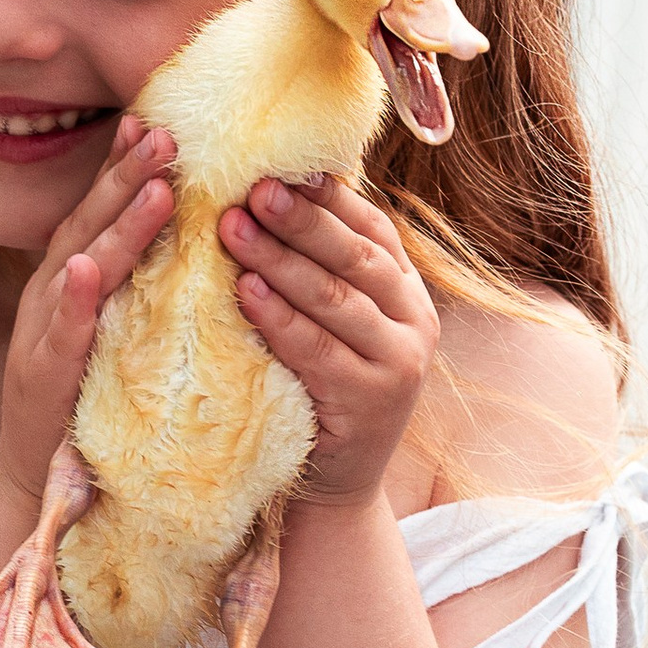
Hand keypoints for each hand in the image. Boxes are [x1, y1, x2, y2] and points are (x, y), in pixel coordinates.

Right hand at [0, 118, 177, 505]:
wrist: (37, 479)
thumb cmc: (86, 401)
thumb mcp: (118, 330)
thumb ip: (139, 285)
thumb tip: (182, 237)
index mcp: (75, 281)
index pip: (99, 211)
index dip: (122, 165)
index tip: (154, 119)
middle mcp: (54, 295)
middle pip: (90, 222)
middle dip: (125, 176)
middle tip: (165, 133)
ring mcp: (44, 334)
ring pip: (80, 267)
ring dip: (113, 224)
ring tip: (150, 186)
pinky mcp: (43, 379)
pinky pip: (60, 336)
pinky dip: (72, 304)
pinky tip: (85, 274)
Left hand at [221, 174, 435, 503]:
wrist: (334, 483)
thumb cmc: (316, 390)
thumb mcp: (329, 325)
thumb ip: (317, 270)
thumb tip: (272, 192)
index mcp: (405, 290)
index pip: (372, 229)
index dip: (327, 197)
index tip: (278, 165)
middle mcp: (414, 321)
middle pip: (355, 257)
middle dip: (300, 219)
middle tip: (251, 187)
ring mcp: (399, 363)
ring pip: (336, 299)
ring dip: (281, 260)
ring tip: (234, 229)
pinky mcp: (371, 402)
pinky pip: (318, 350)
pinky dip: (280, 317)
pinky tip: (246, 291)